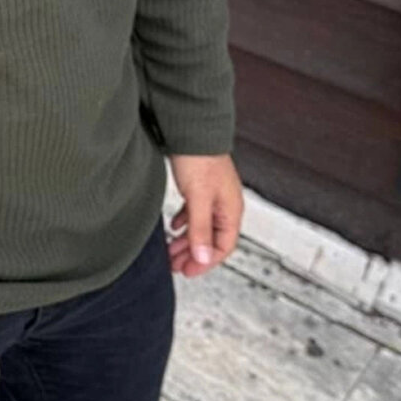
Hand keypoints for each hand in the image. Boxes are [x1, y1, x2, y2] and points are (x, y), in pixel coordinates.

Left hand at [165, 153, 242, 277]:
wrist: (191, 129)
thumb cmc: (200, 159)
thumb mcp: (198, 199)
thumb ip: (200, 229)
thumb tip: (203, 257)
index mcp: (231, 210)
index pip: (223, 247)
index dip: (205, 262)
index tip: (186, 271)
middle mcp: (225, 205)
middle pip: (211, 240)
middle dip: (193, 255)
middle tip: (174, 265)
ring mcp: (213, 197)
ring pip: (201, 228)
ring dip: (186, 241)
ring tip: (170, 250)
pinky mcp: (200, 188)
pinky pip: (195, 214)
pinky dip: (184, 223)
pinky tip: (173, 226)